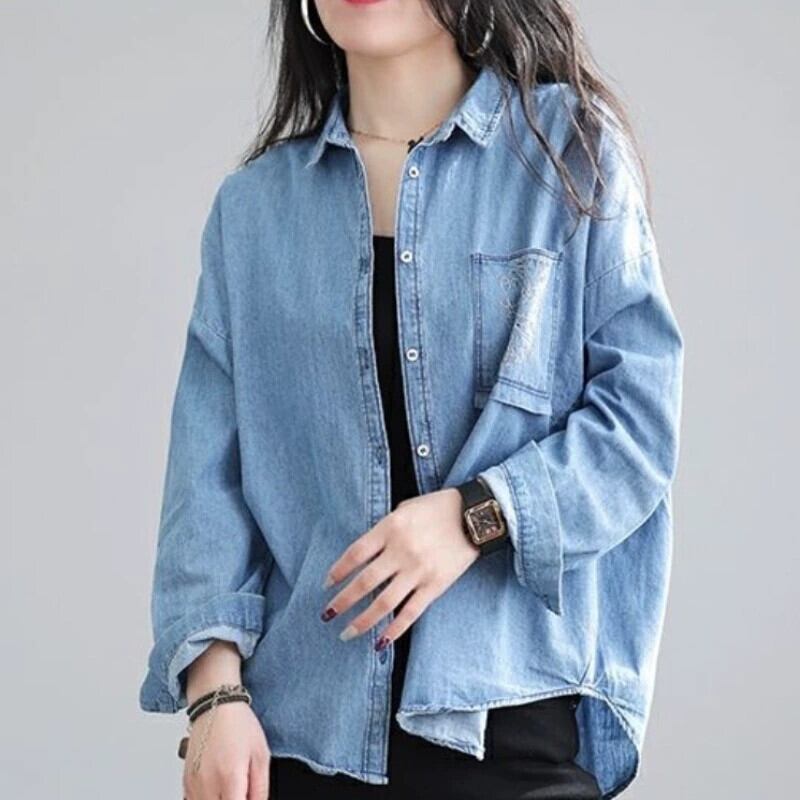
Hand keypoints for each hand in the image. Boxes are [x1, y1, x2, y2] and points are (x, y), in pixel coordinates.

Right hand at [182, 702, 269, 799]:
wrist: (216, 706)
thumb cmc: (239, 725)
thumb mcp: (261, 755)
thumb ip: (261, 789)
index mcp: (230, 777)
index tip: (248, 796)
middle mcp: (208, 784)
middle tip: (241, 790)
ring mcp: (194, 784)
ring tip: (230, 786)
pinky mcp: (186, 782)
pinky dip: (207, 798)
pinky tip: (218, 787)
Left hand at [320, 487, 479, 647]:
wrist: (474, 516)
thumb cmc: (436, 508)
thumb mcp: (405, 509)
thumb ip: (384, 530)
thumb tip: (365, 554)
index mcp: (390, 527)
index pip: (355, 554)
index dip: (338, 571)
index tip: (326, 584)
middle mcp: (401, 550)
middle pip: (364, 582)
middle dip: (342, 601)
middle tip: (326, 615)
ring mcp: (418, 571)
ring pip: (383, 603)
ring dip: (362, 621)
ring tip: (346, 633)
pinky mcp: (435, 586)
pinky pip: (410, 612)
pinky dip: (394, 629)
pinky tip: (380, 642)